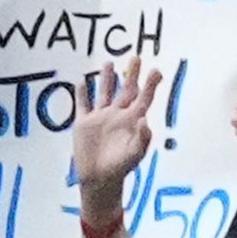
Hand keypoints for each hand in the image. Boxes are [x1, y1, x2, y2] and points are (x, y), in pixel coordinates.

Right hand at [72, 53, 164, 225]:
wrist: (99, 180)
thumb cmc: (120, 168)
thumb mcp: (134, 155)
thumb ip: (142, 138)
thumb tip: (144, 120)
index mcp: (132, 121)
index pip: (143, 98)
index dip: (150, 85)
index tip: (156, 70)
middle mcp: (117, 115)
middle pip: (126, 90)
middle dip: (131, 74)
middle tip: (136, 57)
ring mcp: (100, 118)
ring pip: (104, 93)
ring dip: (106, 78)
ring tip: (108, 62)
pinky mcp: (84, 124)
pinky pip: (82, 105)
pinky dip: (81, 94)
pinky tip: (80, 82)